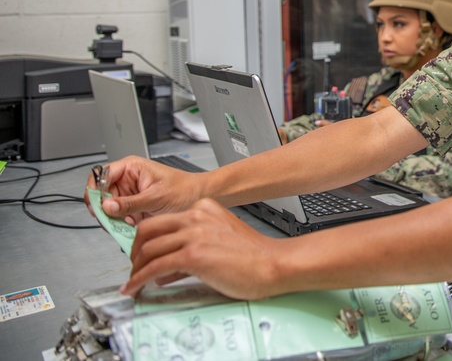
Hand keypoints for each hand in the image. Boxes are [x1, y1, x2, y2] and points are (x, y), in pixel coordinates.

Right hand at [84, 156, 201, 225]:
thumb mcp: (156, 197)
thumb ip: (130, 203)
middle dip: (106, 210)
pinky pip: (118, 217)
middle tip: (114, 220)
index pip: (100, 175)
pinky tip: (134, 226)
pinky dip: (122, 225)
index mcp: (131, 167)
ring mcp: (130, 195)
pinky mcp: (133, 208)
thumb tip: (107, 206)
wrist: (201, 198)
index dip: (95, 191)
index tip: (98, 207)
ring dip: (115, 219)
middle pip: (101, 195)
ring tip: (130, 223)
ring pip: (108, 209)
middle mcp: (127, 180)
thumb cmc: (185, 189)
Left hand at [123, 199, 282, 299]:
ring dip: (135, 269)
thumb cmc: (255, 255)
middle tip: (134, 265)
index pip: (162, 220)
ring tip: (133, 281)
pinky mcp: (192, 255)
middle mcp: (196, 216)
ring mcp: (194, 234)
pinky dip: (139, 279)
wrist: (273, 263)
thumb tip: (168, 267)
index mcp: (205, 208)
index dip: (147, 238)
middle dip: (135, 251)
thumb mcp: (221, 238)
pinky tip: (135, 287)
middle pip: (148, 230)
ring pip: (148, 249)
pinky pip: (155, 268)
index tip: (142, 251)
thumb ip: (194, 245)